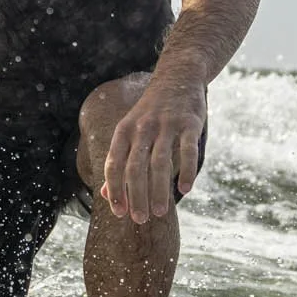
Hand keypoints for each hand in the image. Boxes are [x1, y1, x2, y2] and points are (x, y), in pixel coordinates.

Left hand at [101, 77, 205, 222]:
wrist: (178, 77)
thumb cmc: (151, 113)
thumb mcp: (129, 131)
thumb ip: (119, 161)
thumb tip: (106, 195)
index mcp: (124, 130)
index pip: (114, 164)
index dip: (115, 190)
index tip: (119, 213)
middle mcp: (143, 127)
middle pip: (135, 167)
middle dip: (136, 196)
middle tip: (139, 220)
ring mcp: (167, 124)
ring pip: (160, 163)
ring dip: (158, 190)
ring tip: (159, 213)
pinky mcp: (190, 123)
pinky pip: (187, 151)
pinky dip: (187, 171)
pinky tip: (185, 190)